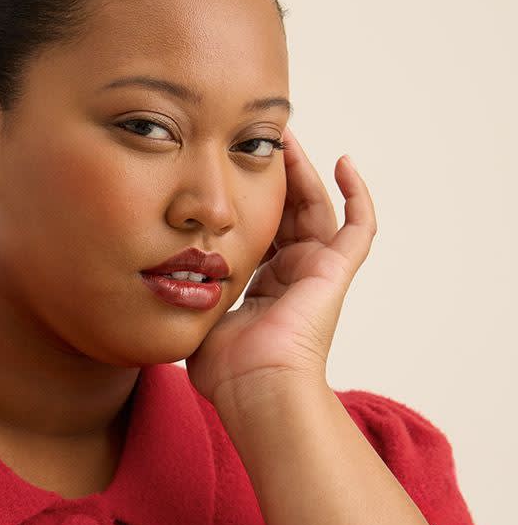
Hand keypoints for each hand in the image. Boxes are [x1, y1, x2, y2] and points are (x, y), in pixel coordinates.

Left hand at [183, 128, 377, 411]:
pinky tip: (343, 163)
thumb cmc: (227, 370)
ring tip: (285, 137)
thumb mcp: (199, 322)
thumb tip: (164, 283)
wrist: (257, 387)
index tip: (229, 174)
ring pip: (317, 209)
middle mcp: (292, 280)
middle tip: (256, 142)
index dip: (249, 206)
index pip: (259, 237)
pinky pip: (359, 226)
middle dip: (275, 178)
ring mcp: (317, 275)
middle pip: (288, 216)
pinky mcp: (336, 272)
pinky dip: (357, 194)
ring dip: (303, 173)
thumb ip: (190, 297)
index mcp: (262, 293)